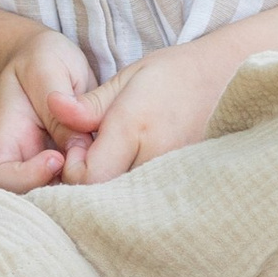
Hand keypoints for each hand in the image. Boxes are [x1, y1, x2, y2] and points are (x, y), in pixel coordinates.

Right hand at [0, 29, 99, 190]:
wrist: (50, 56)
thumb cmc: (40, 57)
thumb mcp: (46, 68)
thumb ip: (58, 104)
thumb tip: (76, 145)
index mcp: (7, 137)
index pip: (1, 177)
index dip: (26, 178)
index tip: (57, 158)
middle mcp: (24, 158)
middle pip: (31, 195)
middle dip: (62, 189)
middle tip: (91, 163)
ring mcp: (48, 163)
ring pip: (60, 194)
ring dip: (84, 185)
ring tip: (106, 158)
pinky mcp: (72, 162)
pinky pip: (81, 181)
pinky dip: (97, 176)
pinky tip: (114, 157)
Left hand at [60, 35, 239, 186]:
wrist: (225, 78)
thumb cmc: (171, 75)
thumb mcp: (126, 78)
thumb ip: (88, 103)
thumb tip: (53, 106)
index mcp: (134, 126)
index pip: (87, 176)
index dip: (75, 166)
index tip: (82, 144)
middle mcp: (156, 156)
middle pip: (104, 195)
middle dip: (91, 180)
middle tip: (98, 153)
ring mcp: (175, 174)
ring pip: (127, 201)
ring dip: (113, 187)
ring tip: (119, 157)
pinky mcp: (188, 184)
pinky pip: (149, 199)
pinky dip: (135, 191)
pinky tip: (136, 167)